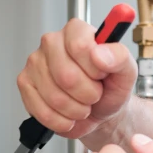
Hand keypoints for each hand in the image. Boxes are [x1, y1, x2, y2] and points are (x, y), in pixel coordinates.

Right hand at [17, 18, 137, 138]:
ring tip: (83, 105)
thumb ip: (119, 57)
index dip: (94, 69)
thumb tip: (99, 53)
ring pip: (54, 97)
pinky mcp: (25, 84)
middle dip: (87, 94)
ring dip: (76, 110)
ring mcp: (35, 63)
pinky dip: (61, 120)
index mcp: (76, 31)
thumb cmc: (110, 88)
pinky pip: (42, 111)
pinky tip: (69, 115)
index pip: (79, 46)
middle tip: (94, 94)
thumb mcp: (126, 72)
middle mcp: (52, 42)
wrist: (101, 112)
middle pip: (66, 76)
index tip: (101, 74)